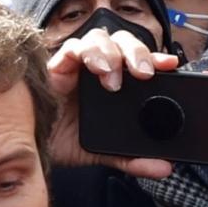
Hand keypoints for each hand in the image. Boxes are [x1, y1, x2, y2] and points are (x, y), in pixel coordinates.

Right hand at [45, 28, 182, 179]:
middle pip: (122, 42)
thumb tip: (164, 168)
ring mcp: (77, 64)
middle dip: (136, 52)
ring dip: (110, 53)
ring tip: (112, 78)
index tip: (171, 65)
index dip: (156, 58)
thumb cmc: (68, 142)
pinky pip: (69, 48)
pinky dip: (83, 52)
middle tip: (143, 74)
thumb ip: (134, 159)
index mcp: (117, 82)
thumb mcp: (105, 152)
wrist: (35, 150)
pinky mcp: (55, 66)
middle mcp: (98, 68)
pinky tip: (92, 67)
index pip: (140, 60)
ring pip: (98, 38)